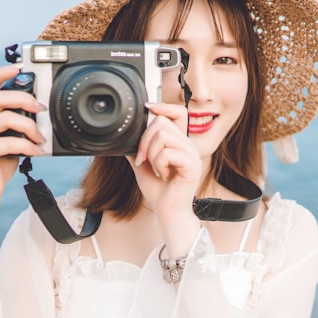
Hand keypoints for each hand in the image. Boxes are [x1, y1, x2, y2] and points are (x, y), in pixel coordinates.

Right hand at [0, 65, 46, 195]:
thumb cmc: (2, 158)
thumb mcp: (11, 135)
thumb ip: (19, 121)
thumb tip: (42, 109)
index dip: (2, 73)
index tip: (19, 67)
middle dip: (23, 98)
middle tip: (41, 108)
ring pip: (4, 118)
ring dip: (28, 125)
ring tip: (40, 137)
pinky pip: (6, 142)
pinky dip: (25, 146)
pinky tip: (35, 151)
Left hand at [128, 102, 201, 240]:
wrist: (168, 212)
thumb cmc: (159, 191)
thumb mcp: (142, 165)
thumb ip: (137, 149)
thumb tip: (125, 136)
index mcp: (179, 142)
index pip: (178, 112)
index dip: (163, 106)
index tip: (148, 108)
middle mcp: (188, 145)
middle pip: (162, 122)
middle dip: (145, 140)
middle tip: (144, 159)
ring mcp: (192, 154)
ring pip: (163, 136)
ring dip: (151, 153)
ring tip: (155, 168)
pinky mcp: (192, 165)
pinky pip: (168, 153)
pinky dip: (159, 164)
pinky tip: (163, 175)